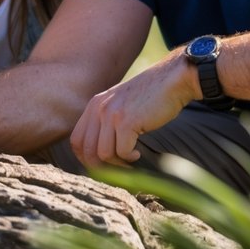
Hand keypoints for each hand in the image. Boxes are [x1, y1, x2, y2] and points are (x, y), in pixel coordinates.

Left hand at [69, 50, 197, 168]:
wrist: (173, 80)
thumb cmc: (151, 97)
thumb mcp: (120, 104)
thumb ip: (106, 121)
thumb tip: (96, 155)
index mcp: (94, 105)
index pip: (76, 140)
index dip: (86, 158)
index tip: (102, 166)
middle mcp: (99, 108)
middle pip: (86, 151)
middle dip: (101, 167)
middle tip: (117, 169)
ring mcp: (111, 114)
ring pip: (103, 154)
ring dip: (118, 164)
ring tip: (130, 157)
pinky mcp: (126, 122)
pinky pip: (122, 152)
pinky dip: (130, 158)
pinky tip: (138, 152)